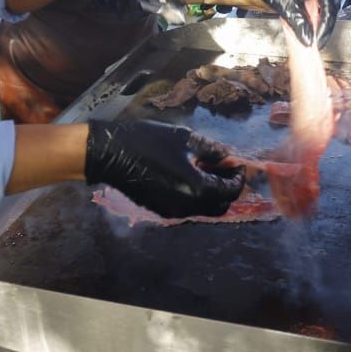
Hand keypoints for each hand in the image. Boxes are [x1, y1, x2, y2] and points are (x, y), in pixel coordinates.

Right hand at [84, 120, 242, 217]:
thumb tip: (227, 156)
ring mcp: (174, 212)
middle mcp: (189, 207)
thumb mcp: (185, 139)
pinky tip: (190, 176)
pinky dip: (197, 196)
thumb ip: (211, 150)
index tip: (237, 163)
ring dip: (212, 193)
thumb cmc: (149, 142)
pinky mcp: (161, 211)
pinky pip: (189, 208)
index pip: (231, 190)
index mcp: (199, 190)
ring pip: (205, 209)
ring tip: (208, 169)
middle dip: (228, 188)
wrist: (112, 155)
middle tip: (226, 168)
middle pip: (221, 206)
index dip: (238, 177)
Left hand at [222, 0, 338, 45]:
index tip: (319, 41)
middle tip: (317, 39)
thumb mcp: (282, 2)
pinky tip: (312, 16)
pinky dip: (319, 3)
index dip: (326, 26)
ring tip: (314, 30)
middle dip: (325, 21)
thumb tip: (308, 40)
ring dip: (323, 13)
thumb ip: (298, 22)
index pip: (330, 4)